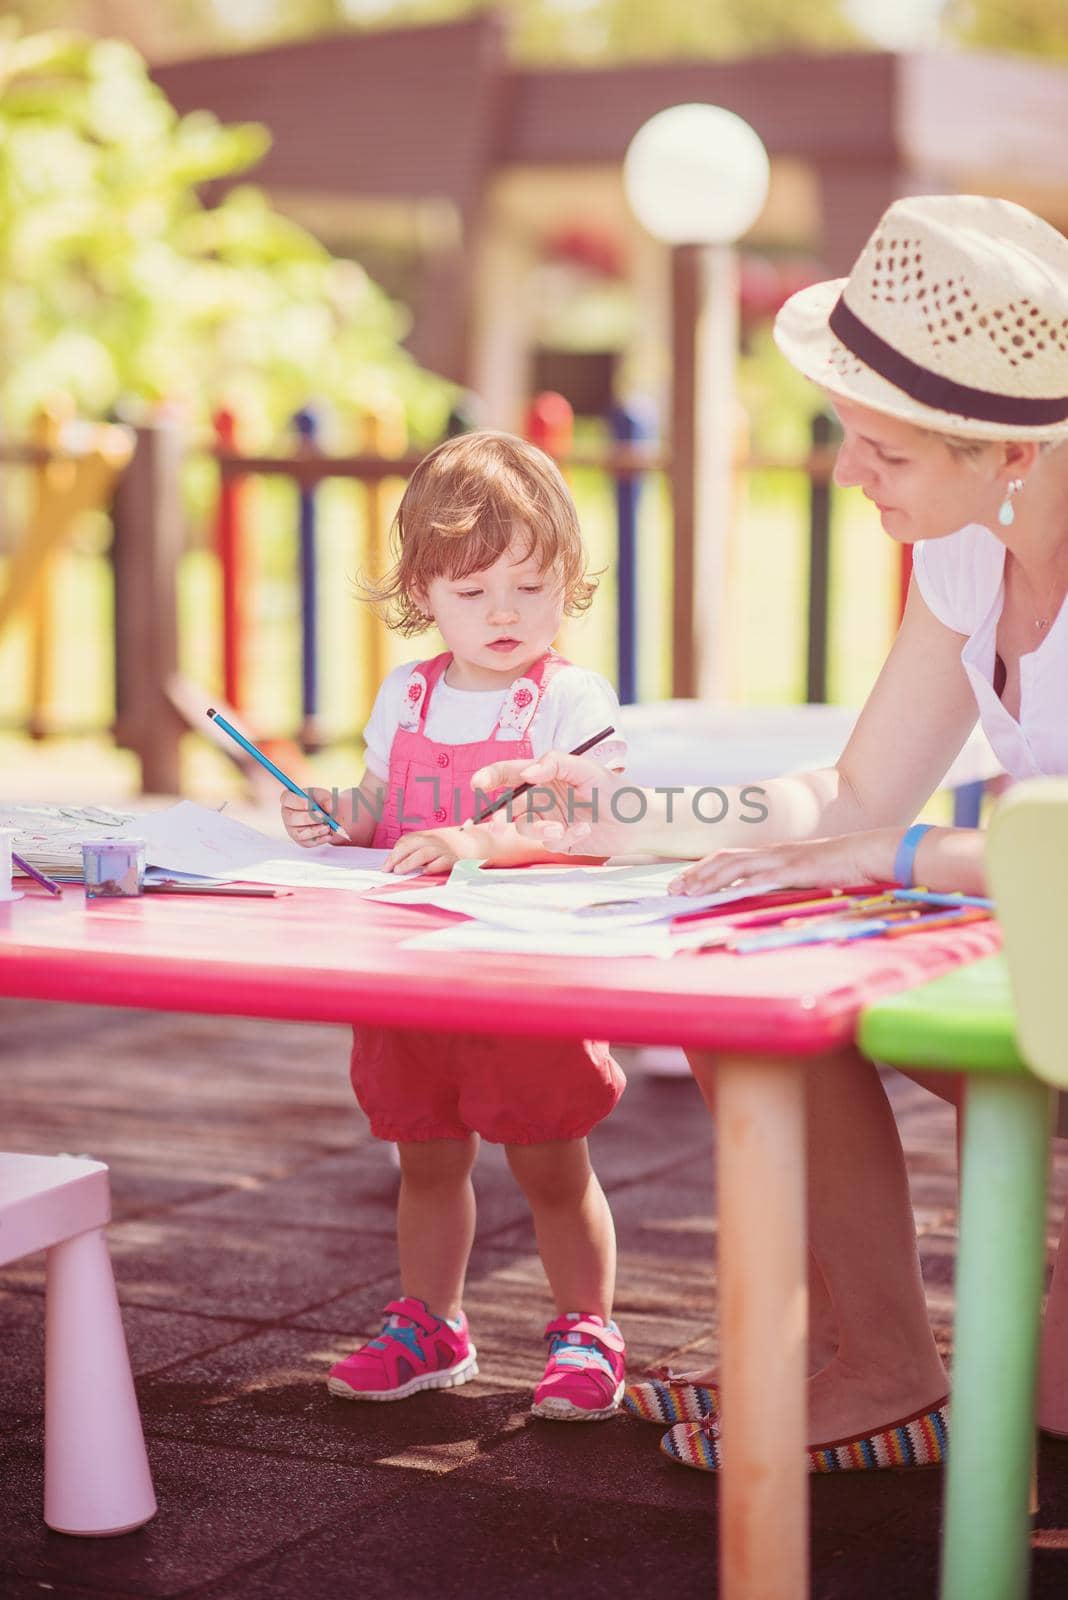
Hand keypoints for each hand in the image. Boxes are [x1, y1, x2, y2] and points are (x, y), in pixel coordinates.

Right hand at [280, 787, 347, 847]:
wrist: (329, 815)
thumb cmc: (323, 803)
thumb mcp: (326, 797)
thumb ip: (328, 801)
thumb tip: (330, 807)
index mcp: (290, 799)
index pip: (287, 799)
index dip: (298, 802)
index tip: (312, 804)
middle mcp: (287, 815)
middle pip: (292, 819)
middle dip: (309, 819)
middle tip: (324, 817)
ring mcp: (292, 829)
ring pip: (299, 834)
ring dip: (316, 831)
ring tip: (328, 826)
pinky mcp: (300, 840)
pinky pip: (307, 843)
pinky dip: (320, 839)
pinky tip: (328, 834)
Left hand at [383, 827, 470, 874]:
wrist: (474, 843)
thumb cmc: (447, 847)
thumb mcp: (430, 842)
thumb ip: (415, 848)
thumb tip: (394, 861)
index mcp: (425, 835)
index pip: (405, 841)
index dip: (394, 853)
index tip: (385, 866)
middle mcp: (433, 840)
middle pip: (410, 846)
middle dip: (396, 857)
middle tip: (386, 869)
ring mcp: (443, 849)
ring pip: (423, 854)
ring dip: (409, 862)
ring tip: (399, 871)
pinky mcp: (453, 860)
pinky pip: (442, 862)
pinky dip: (432, 867)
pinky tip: (424, 872)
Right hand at [470, 752, 630, 855]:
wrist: (636, 820)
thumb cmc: (612, 788)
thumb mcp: (585, 768)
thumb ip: (555, 764)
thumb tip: (527, 771)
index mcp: (544, 774)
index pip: (510, 773)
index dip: (490, 776)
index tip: (477, 783)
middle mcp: (541, 796)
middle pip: (509, 804)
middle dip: (502, 814)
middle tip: (497, 822)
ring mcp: (547, 819)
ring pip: (524, 827)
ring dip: (538, 830)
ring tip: (559, 830)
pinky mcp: (557, 840)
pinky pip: (547, 841)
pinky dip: (564, 837)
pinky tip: (583, 830)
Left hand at [669, 829, 899, 895]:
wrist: (868, 853)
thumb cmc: (839, 868)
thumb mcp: (802, 877)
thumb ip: (780, 884)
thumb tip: (756, 898)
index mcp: (770, 856)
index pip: (727, 859)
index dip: (701, 870)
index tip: (681, 884)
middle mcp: (771, 854)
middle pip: (724, 859)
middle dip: (695, 874)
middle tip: (672, 889)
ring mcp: (784, 859)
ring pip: (738, 866)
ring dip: (711, 878)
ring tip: (690, 892)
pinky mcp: (799, 869)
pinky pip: (768, 877)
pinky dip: (747, 884)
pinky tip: (731, 893)